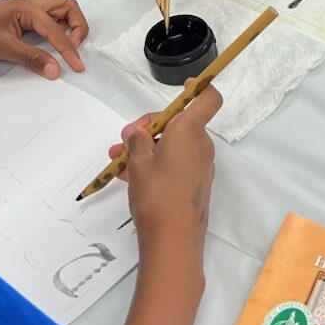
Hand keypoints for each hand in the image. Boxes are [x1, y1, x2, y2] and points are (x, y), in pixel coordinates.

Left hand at [0, 0, 88, 79]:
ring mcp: (21, 7)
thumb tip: (55, 69)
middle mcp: (26, 2)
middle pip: (65, 6)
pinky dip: (55, 21)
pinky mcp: (16, 16)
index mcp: (26, 6)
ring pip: (57, 6)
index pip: (57, 28)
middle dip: (77, 26)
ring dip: (67, 20)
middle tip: (75, 49)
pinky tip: (51, 36)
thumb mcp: (4, 48)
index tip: (76, 65)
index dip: (69, 49)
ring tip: (68, 41)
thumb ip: (32, 58)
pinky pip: (44, 12)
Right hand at [108, 84, 219, 259]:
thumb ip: (137, 141)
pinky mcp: (193, 185)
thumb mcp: (139, 162)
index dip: (199, 87)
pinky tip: (126, 174)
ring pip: (171, 146)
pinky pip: (172, 164)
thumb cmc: (157, 194)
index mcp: (190, 131)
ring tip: (117, 159)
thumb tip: (138, 133)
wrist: (173, 240)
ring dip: (145, 148)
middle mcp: (200, 145)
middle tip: (124, 139)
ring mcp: (198, 166)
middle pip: (178, 124)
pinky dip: (152, 164)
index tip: (185, 84)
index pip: (208, 98)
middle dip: (149, 128)